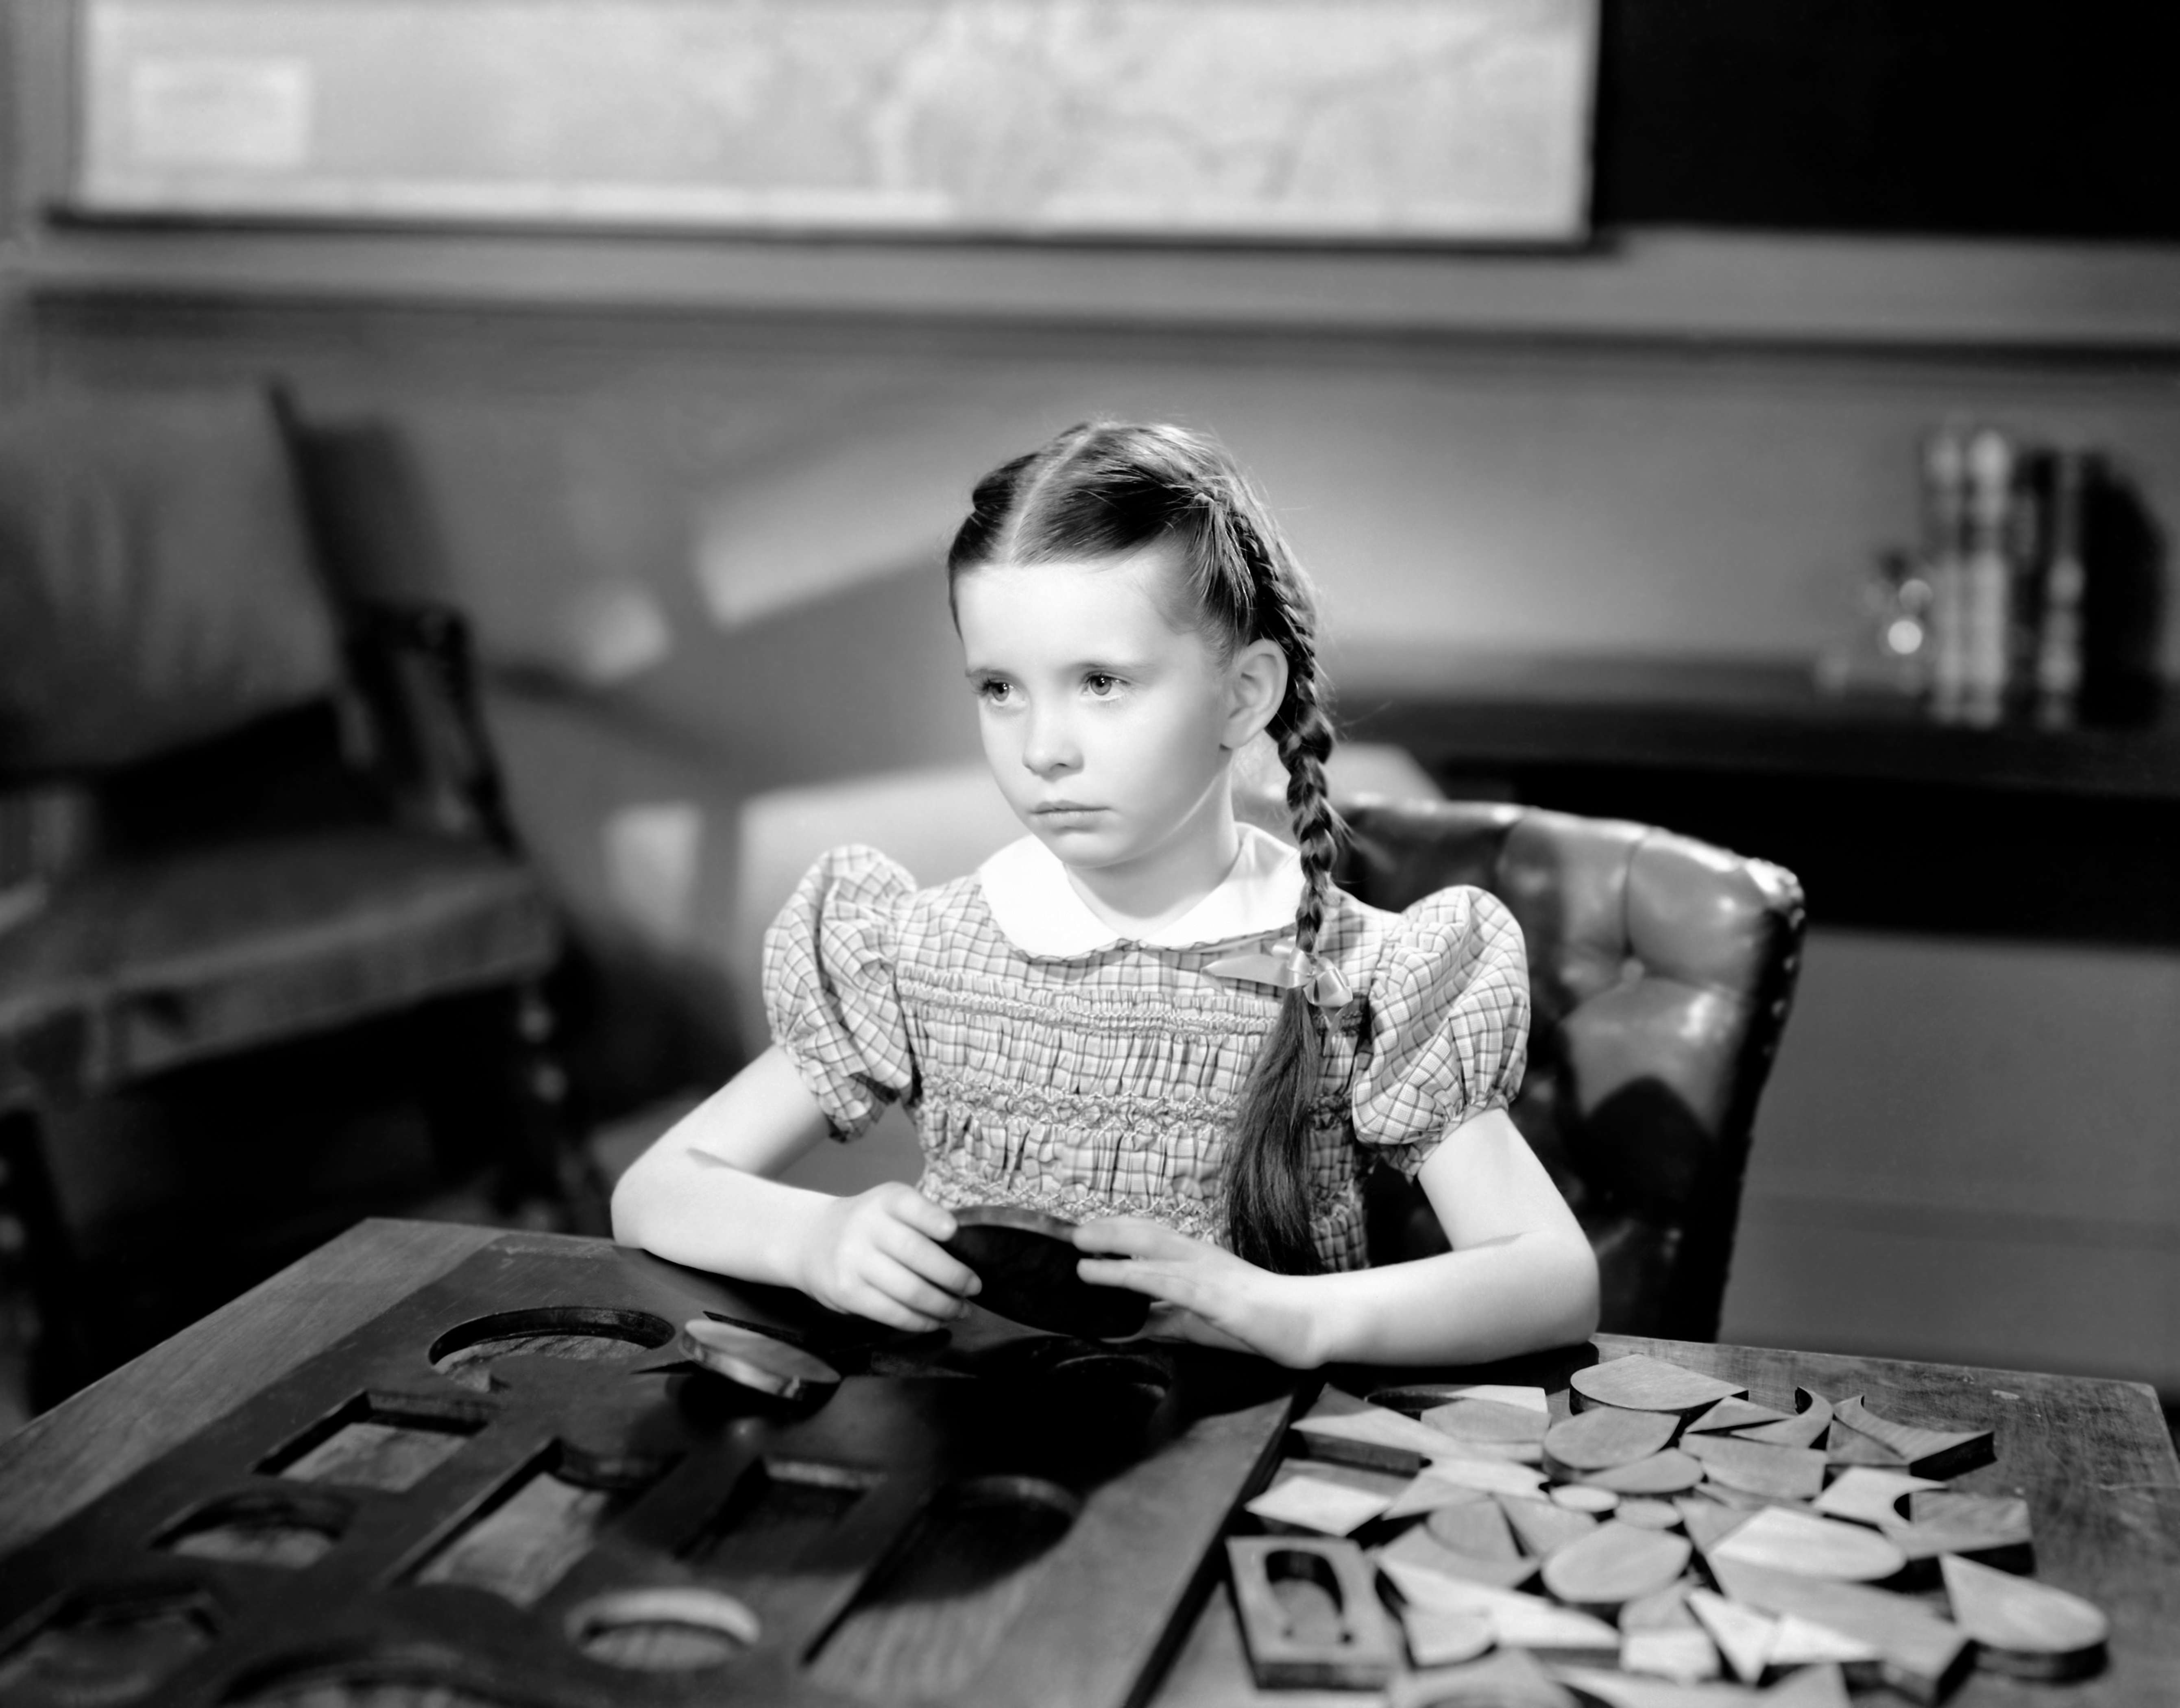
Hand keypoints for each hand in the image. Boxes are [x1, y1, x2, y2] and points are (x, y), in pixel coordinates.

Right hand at [795, 1183, 980, 1331]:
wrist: (811, 1239)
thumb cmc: (867, 1225)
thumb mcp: (889, 1208)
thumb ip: (921, 1223)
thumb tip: (968, 1257)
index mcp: (884, 1201)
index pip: (910, 1205)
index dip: (932, 1219)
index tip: (953, 1232)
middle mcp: (866, 1226)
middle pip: (916, 1254)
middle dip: (953, 1276)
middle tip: (974, 1287)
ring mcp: (853, 1261)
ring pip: (908, 1290)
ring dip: (942, 1305)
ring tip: (961, 1310)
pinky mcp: (847, 1293)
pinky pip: (892, 1313)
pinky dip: (920, 1321)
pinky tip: (936, 1320)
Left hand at [1073, 1218, 1321, 1367]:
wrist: (1307, 1323)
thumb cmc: (1255, 1321)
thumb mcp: (1196, 1323)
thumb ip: (1159, 1323)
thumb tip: (1119, 1328)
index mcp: (1197, 1260)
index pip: (1150, 1237)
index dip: (1116, 1231)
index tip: (1082, 1233)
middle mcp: (1200, 1258)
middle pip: (1147, 1235)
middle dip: (1107, 1232)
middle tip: (1070, 1235)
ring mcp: (1209, 1275)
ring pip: (1155, 1255)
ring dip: (1116, 1252)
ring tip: (1081, 1255)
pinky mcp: (1218, 1297)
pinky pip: (1174, 1285)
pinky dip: (1141, 1281)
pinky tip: (1120, 1281)